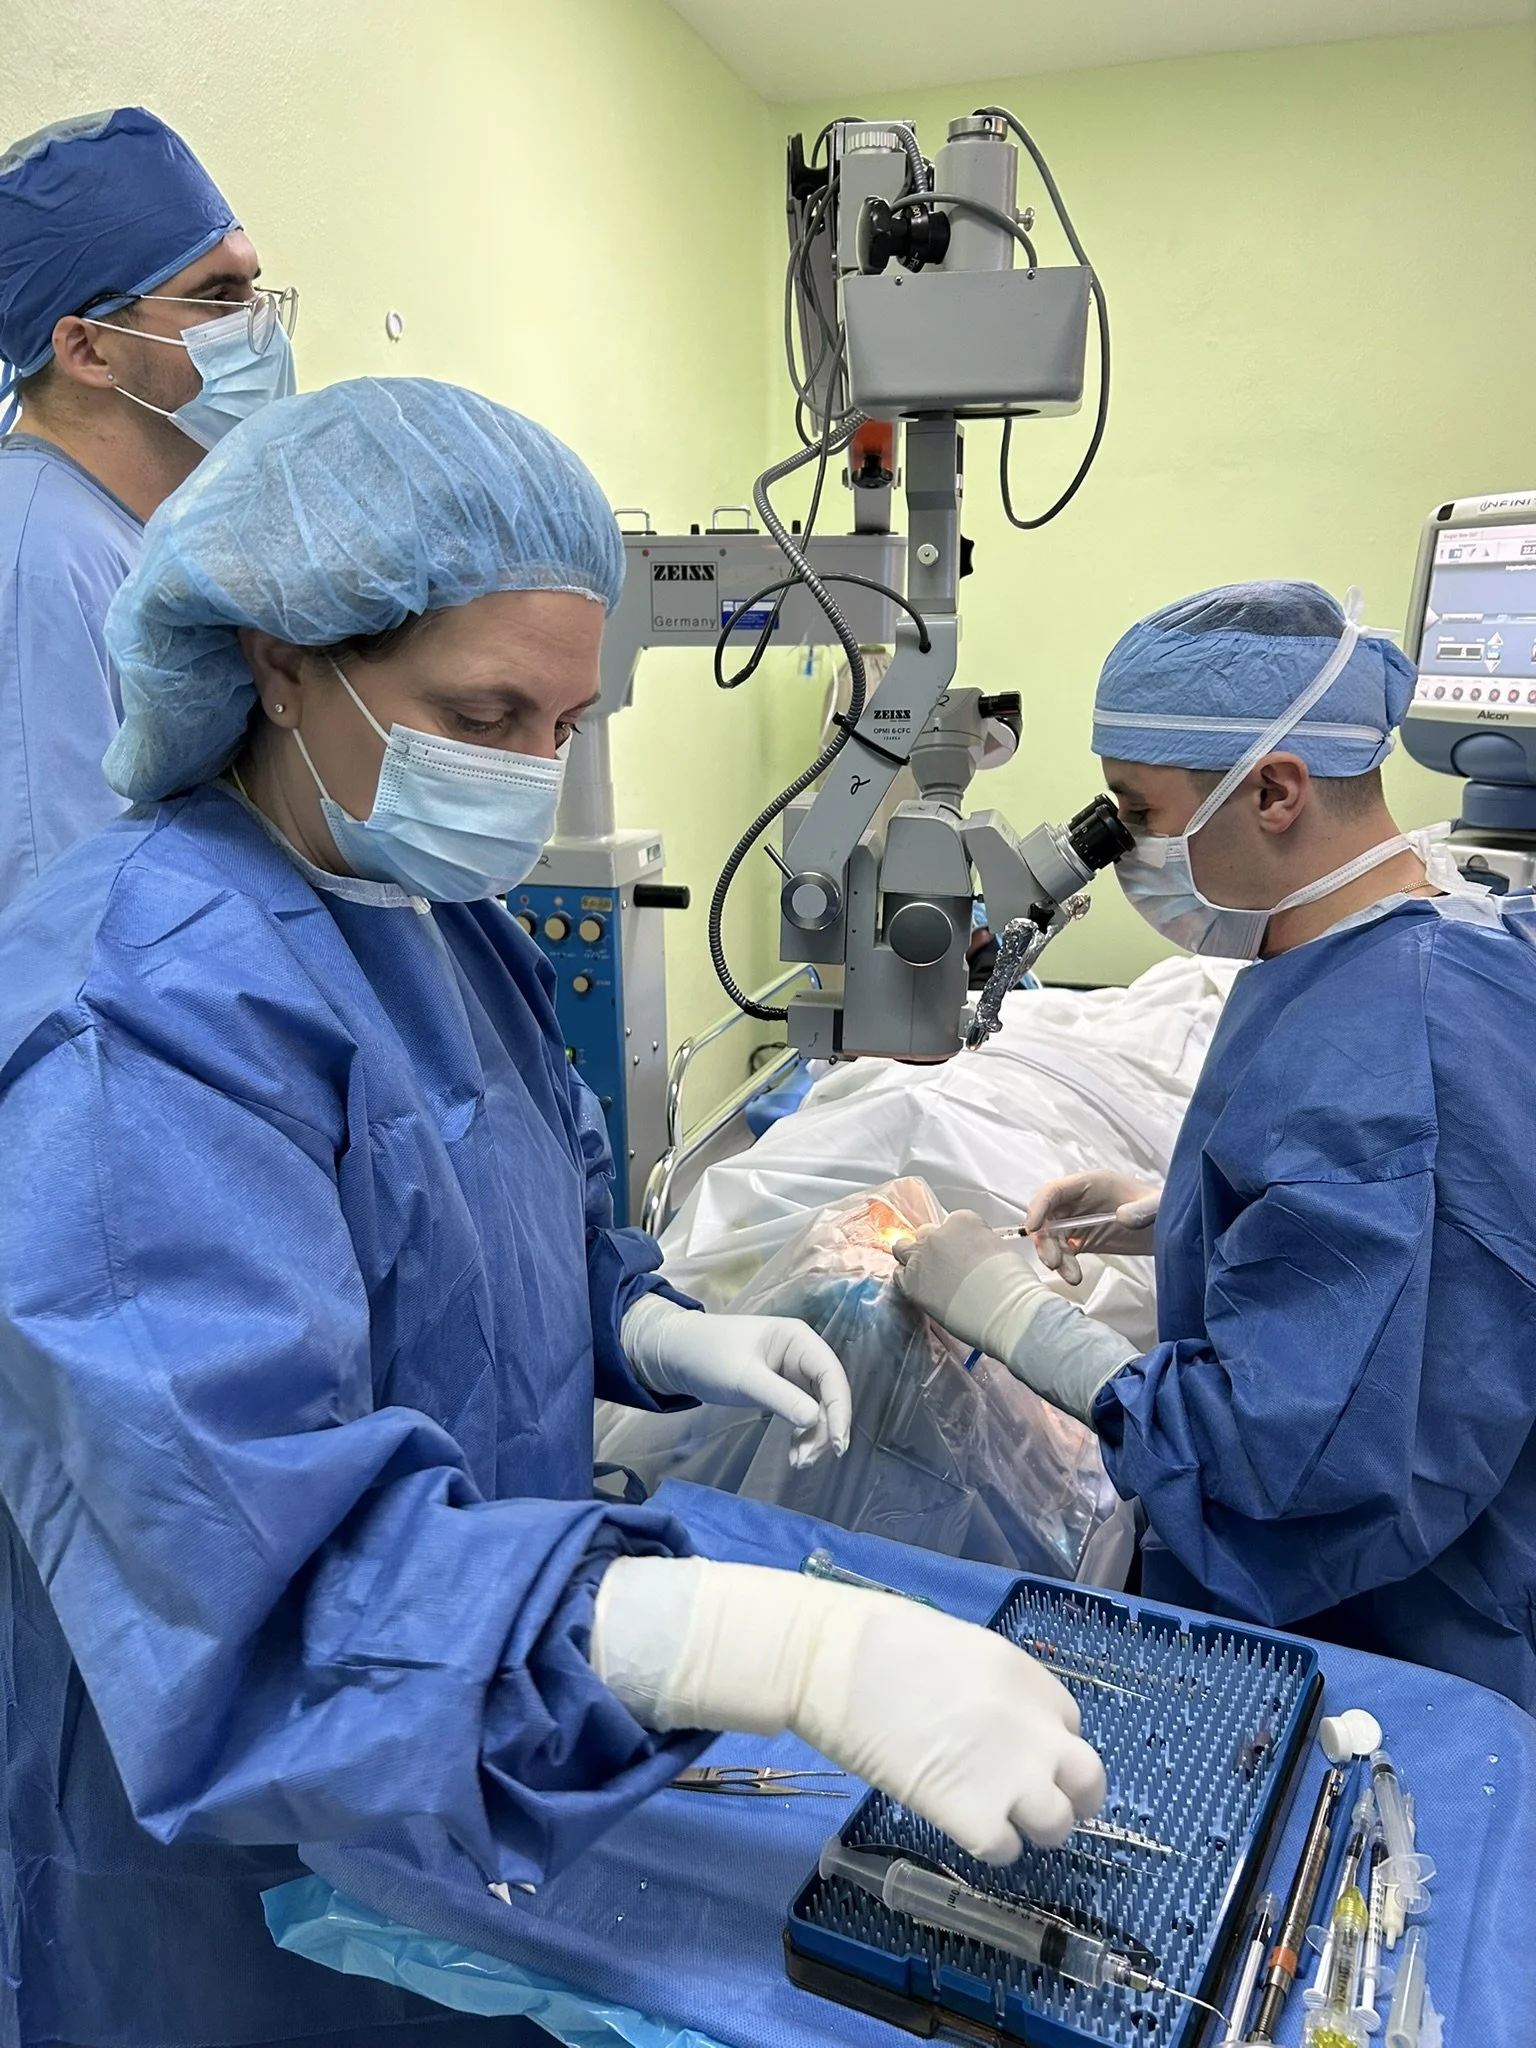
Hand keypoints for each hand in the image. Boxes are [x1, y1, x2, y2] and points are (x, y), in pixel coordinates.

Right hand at [592, 1557, 1106, 1862]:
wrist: (831, 1661)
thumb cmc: (877, 1639)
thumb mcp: (959, 1648)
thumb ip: (994, 1687)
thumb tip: (994, 1718)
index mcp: (1026, 1676)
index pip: (1069, 1723)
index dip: (1046, 1742)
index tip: (1020, 1750)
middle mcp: (1033, 1728)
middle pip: (1089, 1779)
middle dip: (1071, 1795)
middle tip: (1035, 1801)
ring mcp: (1008, 1775)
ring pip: (1058, 1825)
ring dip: (1035, 1827)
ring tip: (998, 1818)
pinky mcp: (970, 1815)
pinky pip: (1003, 1849)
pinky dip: (987, 1844)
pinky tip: (958, 1824)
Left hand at [621, 1296, 850, 1466]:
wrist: (675, 1355)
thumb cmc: (708, 1356)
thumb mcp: (744, 1379)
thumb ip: (781, 1398)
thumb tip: (817, 1420)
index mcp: (798, 1339)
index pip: (832, 1374)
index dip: (840, 1409)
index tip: (838, 1443)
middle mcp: (802, 1353)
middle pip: (829, 1394)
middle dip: (825, 1428)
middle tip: (807, 1460)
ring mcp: (793, 1372)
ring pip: (818, 1408)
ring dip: (814, 1435)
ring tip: (798, 1461)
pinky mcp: (782, 1389)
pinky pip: (802, 1413)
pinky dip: (802, 1433)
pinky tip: (794, 1453)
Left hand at [893, 1213, 1135, 1420]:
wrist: (1005, 1307)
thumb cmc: (1012, 1282)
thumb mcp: (999, 1248)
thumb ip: (978, 1244)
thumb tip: (972, 1255)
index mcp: (963, 1220)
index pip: (953, 1222)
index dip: (958, 1240)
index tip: (965, 1254)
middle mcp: (938, 1233)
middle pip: (926, 1233)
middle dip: (933, 1245)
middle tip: (945, 1265)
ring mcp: (921, 1256)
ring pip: (904, 1249)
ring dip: (913, 1258)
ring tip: (926, 1275)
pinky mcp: (911, 1281)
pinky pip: (899, 1274)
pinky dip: (907, 1279)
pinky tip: (919, 1288)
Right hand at [1024, 1171, 1160, 1284]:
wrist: (1169, 1227)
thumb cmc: (1161, 1208)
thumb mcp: (1155, 1206)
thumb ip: (1141, 1209)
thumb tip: (1121, 1217)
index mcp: (1089, 1183)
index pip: (1054, 1191)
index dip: (1039, 1207)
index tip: (1033, 1229)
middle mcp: (1078, 1200)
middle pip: (1047, 1217)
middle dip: (1045, 1240)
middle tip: (1054, 1262)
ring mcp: (1078, 1220)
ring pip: (1052, 1237)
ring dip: (1054, 1257)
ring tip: (1072, 1276)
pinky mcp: (1082, 1239)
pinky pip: (1063, 1251)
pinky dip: (1064, 1264)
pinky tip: (1074, 1275)